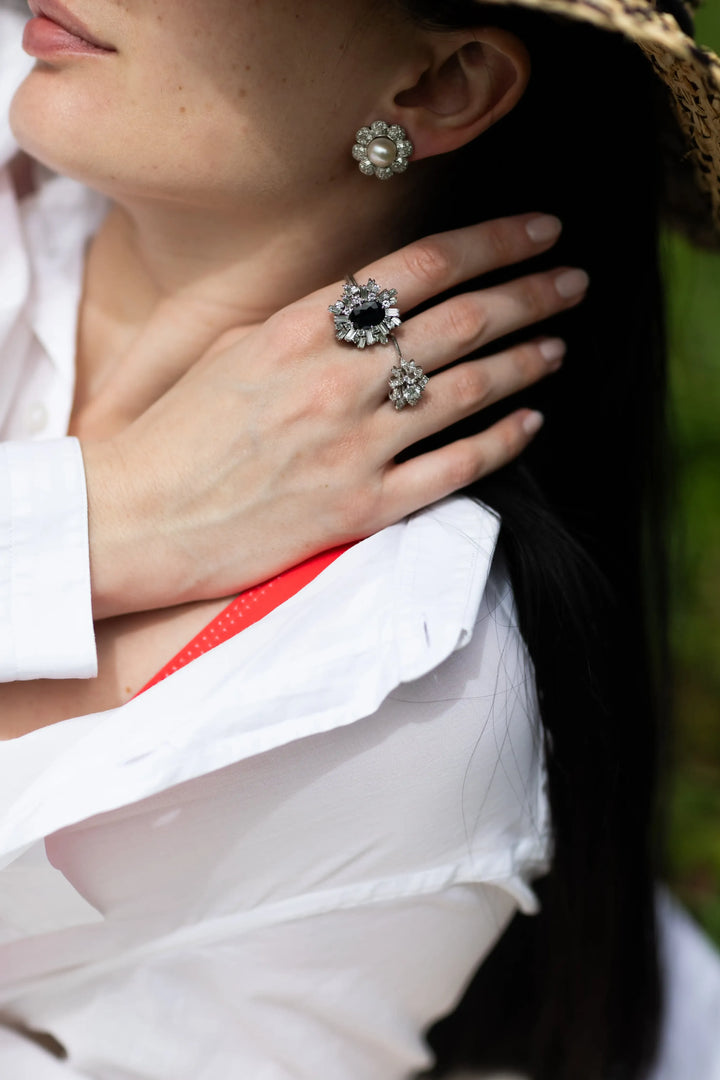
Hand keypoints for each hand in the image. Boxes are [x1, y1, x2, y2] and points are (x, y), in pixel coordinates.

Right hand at [81, 212, 587, 618]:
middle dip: (528, 293)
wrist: (135, 520)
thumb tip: (368, 307)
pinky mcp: (360, 508)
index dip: (491, 244)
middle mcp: (335, 379)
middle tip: (572, 280)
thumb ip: (304, 325)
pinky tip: (530, 422)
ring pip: (466, 390)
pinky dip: (500, 442)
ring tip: (559, 344)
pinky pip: (452, 469)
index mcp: (298, 329)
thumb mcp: (231, 352)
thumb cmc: (173, 435)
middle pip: (458, 320)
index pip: (419, 267)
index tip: (537, 232)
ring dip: (524, 361)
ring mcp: (352, 446)